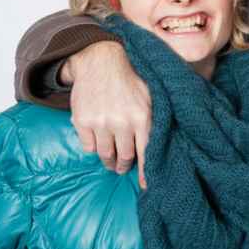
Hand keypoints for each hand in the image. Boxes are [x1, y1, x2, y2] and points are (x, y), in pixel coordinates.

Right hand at [62, 41, 150, 187]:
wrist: (100, 60)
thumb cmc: (129, 79)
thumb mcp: (149, 95)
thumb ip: (154, 119)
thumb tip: (165, 145)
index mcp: (142, 117)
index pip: (146, 153)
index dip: (145, 173)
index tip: (145, 187)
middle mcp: (122, 122)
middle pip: (123, 157)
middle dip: (123, 165)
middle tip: (122, 167)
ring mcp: (100, 122)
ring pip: (105, 154)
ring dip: (108, 160)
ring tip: (110, 159)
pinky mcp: (82, 121)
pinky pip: (88, 146)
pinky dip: (93, 146)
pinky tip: (97, 138)